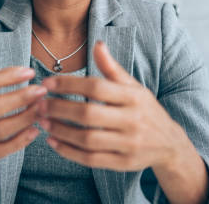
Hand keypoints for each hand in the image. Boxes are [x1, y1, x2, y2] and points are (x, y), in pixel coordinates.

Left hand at [38, 41, 188, 171]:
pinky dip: (68, 152)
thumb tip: (97, 44)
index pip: (96, 87)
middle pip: (89, 114)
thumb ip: (112, 68)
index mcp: (133, 97)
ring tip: (43, 122)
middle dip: (60, 108)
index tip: (47, 83)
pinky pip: (90, 159)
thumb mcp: (133, 86)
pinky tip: (53, 142)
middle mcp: (132, 120)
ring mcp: (128, 144)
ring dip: (60, 131)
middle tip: (39, 104)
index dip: (69, 84)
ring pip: (87, 139)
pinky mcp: (122, 164)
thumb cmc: (144, 109)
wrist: (169, 144)